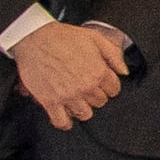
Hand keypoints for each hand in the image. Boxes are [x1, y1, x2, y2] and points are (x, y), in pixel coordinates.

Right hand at [14, 18, 129, 124]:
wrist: (35, 38)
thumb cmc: (63, 37)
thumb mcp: (96, 38)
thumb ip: (113, 55)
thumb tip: (123, 71)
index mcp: (99, 72)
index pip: (114, 90)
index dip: (109, 85)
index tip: (102, 83)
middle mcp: (86, 87)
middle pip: (100, 102)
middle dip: (96, 95)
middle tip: (87, 88)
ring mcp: (68, 96)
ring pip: (84, 114)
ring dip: (83, 108)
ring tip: (77, 100)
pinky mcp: (50, 101)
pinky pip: (61, 121)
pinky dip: (65, 123)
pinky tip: (66, 116)